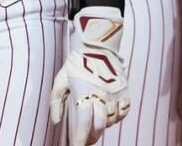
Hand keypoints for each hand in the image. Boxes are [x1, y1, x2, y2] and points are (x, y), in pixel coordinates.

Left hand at [51, 7, 130, 144]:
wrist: (98, 46)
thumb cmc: (76, 64)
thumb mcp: (60, 80)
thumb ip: (56, 102)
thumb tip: (56, 122)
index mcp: (85, 94)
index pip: (84, 125)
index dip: (81, 140)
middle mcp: (102, 96)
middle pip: (99, 126)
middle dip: (91, 137)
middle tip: (84, 140)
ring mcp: (116, 94)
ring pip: (111, 120)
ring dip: (102, 126)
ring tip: (93, 125)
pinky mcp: (125, 92)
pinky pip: (123, 112)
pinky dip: (116, 117)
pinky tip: (108, 116)